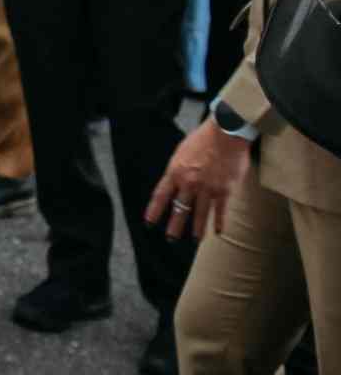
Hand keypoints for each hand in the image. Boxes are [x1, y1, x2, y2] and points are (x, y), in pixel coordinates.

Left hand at [148, 119, 250, 239]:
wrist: (225, 134)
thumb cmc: (202, 139)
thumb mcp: (180, 153)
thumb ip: (177, 169)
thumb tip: (175, 182)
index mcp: (175, 172)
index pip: (160, 196)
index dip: (154, 211)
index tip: (149, 223)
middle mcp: (189, 183)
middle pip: (179, 209)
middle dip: (174, 226)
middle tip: (170, 239)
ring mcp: (207, 188)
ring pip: (200, 214)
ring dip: (197, 229)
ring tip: (194, 240)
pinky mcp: (224, 190)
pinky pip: (220, 211)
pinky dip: (219, 222)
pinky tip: (218, 232)